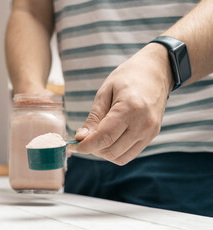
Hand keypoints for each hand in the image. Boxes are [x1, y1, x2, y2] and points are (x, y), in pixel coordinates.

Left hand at [69, 43, 173, 164]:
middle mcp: (144, 124)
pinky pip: (129, 154)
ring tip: (97, 137)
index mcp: (130, 108)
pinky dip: (115, 151)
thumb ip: (93, 117)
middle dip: (92, 149)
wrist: (157, 72)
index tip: (73, 145)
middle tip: (83, 138)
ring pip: (120, 158)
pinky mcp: (152, 136)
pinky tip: (108, 138)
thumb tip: (81, 138)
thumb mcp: (105, 92)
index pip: (104, 137)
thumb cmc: (128, 77)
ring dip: (103, 152)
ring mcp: (150, 132)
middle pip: (111, 151)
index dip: (86, 146)